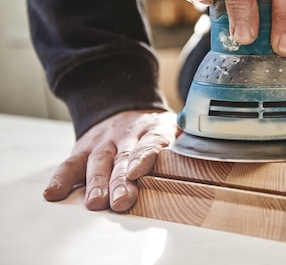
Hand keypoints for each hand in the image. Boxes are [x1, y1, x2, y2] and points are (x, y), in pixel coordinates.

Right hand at [43, 110, 178, 211]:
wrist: (126, 106)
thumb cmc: (156, 129)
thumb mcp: (178, 127)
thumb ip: (188, 140)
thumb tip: (206, 149)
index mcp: (154, 128)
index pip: (151, 141)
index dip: (145, 156)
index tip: (139, 171)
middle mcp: (127, 133)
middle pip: (123, 157)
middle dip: (121, 180)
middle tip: (122, 200)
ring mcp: (104, 141)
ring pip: (99, 161)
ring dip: (96, 183)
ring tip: (96, 202)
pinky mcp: (84, 149)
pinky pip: (72, 163)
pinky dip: (62, 177)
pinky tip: (55, 192)